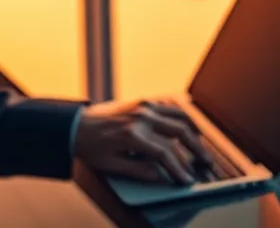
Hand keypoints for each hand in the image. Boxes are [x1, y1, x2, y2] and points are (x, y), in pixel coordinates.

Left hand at [74, 100, 208, 183]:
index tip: (187, 179)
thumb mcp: (111, 165)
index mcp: (133, 135)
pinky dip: (180, 115)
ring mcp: (142, 105)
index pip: (166, 154)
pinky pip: (167, 105)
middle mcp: (141, 117)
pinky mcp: (141, 100)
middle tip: (204, 162)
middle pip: (179, 132)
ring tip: (201, 144)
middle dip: (195, 149)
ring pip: (178, 115)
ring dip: (192, 130)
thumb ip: (138, 171)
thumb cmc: (90, 146)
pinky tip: (187, 125)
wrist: (75, 124)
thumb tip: (160, 176)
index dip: (179, 169)